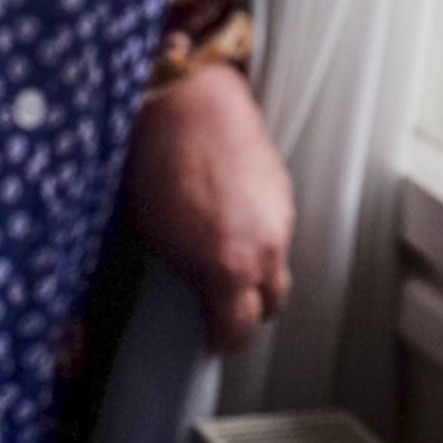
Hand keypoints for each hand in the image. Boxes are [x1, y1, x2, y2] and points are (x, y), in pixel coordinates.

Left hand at [123, 65, 294, 350]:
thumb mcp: (158, 236)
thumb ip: (190, 273)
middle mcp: (265, 247)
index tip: (212, 340)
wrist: (189, 102)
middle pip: (273, 302)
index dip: (224, 340)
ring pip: (277, 263)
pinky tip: (233, 221)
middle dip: (251, 311)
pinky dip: (260, 236)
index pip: (241, 329)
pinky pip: (276, 230)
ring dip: (257, 271)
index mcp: (230, 266)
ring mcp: (279, 216)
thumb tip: (197, 289)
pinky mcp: (283, 189)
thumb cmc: (161, 163)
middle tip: (225, 310)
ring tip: (226, 259)